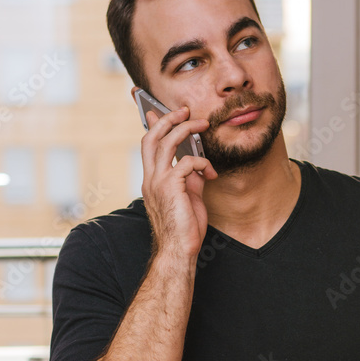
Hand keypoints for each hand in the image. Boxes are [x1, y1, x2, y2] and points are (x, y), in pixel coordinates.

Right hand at [141, 105, 217, 260]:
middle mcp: (150, 178)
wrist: (179, 250)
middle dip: (167, 119)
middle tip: (184, 110)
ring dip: (186, 129)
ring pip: (166, 142)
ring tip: (202, 124)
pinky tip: (211, 174)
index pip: (148, 146)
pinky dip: (203, 163)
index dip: (153, 125)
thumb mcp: (189, 197)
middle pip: (152, 137)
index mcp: (152, 180)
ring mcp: (157, 182)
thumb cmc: (185, 229)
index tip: (157, 110)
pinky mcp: (170, 187)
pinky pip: (188, 162)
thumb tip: (199, 164)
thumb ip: (191, 178)